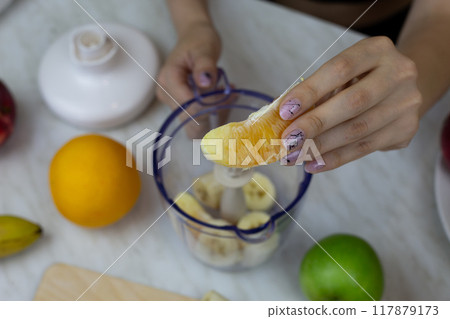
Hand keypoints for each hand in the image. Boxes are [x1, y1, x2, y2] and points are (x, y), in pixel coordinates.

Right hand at [157, 21, 220, 109]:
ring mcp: (171, 99)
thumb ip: (205, 66)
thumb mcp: (205, 49)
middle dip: (213, 108)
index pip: (188, 104)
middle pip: (190, 114)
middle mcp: (166, 92)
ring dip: (214, 108)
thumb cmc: (199, 40)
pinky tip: (222, 94)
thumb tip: (205, 83)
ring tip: (227, 92)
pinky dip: (212, 107)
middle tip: (231, 93)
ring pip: (195, 117)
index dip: (209, 104)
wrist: (194, 36)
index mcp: (169, 78)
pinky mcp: (179, 103)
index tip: (227, 94)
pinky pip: (197, 113)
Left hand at [279, 36, 422, 172]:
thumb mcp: (343, 74)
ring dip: (321, 147)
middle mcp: (399, 73)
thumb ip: (318, 91)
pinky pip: (365, 148)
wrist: (401, 88)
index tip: (284, 111)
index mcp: (378, 50)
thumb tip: (281, 118)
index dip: (310, 91)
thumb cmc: (360, 79)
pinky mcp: (407, 129)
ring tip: (295, 156)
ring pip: (358, 130)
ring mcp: (406, 102)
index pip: (340, 69)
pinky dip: (335, 158)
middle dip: (315, 124)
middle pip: (352, 102)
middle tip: (287, 141)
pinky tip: (314, 164)